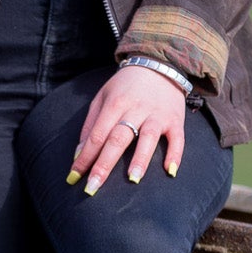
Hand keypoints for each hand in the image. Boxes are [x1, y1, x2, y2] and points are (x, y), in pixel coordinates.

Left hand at [69, 68, 185, 195]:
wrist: (159, 64)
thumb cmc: (125, 86)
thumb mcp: (103, 97)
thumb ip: (91, 124)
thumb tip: (78, 154)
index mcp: (115, 104)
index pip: (96, 135)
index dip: (84, 158)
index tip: (73, 178)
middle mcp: (136, 109)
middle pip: (118, 139)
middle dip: (104, 164)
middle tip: (93, 188)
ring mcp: (157, 115)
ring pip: (148, 137)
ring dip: (140, 158)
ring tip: (132, 179)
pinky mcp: (176, 120)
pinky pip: (177, 139)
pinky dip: (175, 154)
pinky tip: (170, 171)